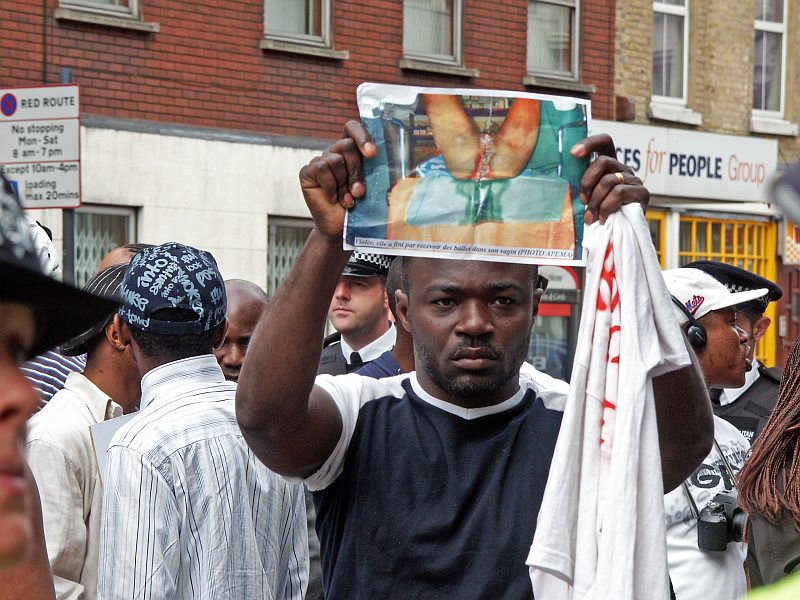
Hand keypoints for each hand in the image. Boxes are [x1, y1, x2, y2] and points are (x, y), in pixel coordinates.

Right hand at [298, 121, 376, 238]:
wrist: (341, 229)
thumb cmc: (361, 208)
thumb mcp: (372, 186)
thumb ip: (377, 169)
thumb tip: (395, 158)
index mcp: (352, 152)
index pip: (352, 128)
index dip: (361, 136)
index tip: (372, 154)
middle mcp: (335, 153)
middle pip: (346, 146)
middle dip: (356, 171)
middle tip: (359, 192)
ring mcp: (320, 161)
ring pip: (334, 159)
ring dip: (343, 184)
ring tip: (348, 200)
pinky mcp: (308, 172)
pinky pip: (321, 169)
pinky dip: (330, 186)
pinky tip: (333, 199)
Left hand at [571, 134, 648, 224]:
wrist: (622, 236)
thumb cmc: (601, 215)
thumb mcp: (589, 198)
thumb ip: (583, 188)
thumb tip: (565, 185)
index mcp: (610, 167)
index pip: (605, 143)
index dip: (590, 143)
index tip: (574, 153)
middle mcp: (623, 170)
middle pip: (603, 161)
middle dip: (587, 181)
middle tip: (583, 200)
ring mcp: (633, 180)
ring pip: (609, 180)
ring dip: (596, 201)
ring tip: (592, 216)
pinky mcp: (641, 193)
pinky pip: (619, 193)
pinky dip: (607, 207)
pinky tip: (603, 218)